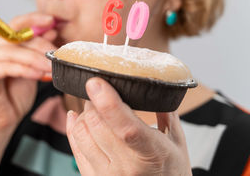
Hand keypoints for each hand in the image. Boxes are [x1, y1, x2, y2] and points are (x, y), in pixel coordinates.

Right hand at [0, 13, 56, 134]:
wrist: (2, 121)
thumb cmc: (15, 95)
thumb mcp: (31, 68)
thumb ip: (37, 50)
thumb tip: (51, 31)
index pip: (15, 24)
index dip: (33, 20)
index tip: (51, 20)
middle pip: (16, 38)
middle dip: (40, 45)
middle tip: (58, 54)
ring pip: (13, 52)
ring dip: (36, 59)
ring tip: (51, 67)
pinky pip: (6, 67)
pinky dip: (25, 70)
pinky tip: (39, 75)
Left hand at [66, 77, 191, 175]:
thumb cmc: (171, 171)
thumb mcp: (176, 143)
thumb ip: (167, 113)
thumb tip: (156, 85)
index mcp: (151, 154)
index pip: (126, 128)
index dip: (108, 104)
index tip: (96, 83)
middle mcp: (127, 167)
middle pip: (97, 124)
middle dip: (94, 101)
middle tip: (99, 94)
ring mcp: (107, 175)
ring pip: (82, 132)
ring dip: (84, 113)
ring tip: (93, 108)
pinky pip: (74, 146)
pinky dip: (73, 126)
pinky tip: (77, 118)